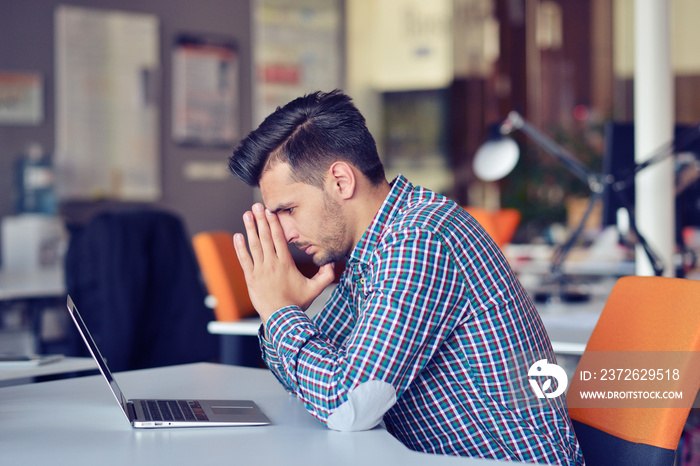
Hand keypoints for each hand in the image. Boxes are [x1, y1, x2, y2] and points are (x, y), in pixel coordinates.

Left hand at [233, 203, 334, 322]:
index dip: (274, 223)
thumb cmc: (297, 304)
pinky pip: (244, 260)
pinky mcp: (251, 278)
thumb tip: (333, 264)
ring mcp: (260, 270)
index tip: (269, 212)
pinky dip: (240, 248)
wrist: (282, 318)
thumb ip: (325, 276)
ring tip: (247, 215)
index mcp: (286, 263)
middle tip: (256, 206)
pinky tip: (237, 236)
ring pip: (254, 245)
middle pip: (266, 237)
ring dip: (250, 229)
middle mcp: (272, 263)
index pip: (279, 238)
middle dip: (260, 220)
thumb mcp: (314, 289)